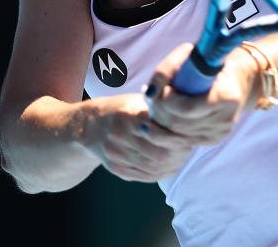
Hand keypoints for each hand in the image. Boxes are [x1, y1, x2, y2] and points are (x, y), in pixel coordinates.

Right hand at [80, 93, 196, 181]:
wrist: (89, 125)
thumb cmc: (121, 110)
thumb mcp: (139, 101)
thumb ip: (160, 109)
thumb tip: (187, 118)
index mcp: (129, 115)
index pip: (162, 132)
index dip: (178, 137)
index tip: (188, 134)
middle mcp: (121, 136)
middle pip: (160, 154)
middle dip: (178, 153)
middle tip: (188, 147)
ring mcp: (117, 155)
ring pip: (153, 168)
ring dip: (172, 164)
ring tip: (180, 156)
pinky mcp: (116, 168)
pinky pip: (144, 176)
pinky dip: (160, 172)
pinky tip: (168, 165)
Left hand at [145, 43, 257, 145]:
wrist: (234, 79)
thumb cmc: (208, 64)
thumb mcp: (189, 55)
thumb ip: (166, 69)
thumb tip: (149, 93)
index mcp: (226, 96)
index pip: (187, 108)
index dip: (166, 101)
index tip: (157, 90)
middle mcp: (226, 118)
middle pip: (180, 125)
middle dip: (159, 113)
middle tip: (149, 101)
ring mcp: (221, 132)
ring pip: (178, 137)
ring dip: (159, 125)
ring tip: (150, 112)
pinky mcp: (214, 139)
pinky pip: (183, 143)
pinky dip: (166, 135)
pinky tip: (157, 124)